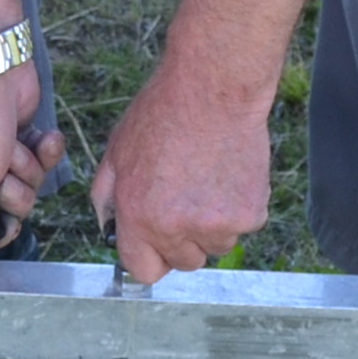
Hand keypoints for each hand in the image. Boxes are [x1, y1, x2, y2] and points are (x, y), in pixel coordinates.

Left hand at [88, 54, 274, 282]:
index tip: (157, 242)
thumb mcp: (117, 152)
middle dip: (184, 240)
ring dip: (214, 224)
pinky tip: (229, 172)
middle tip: (187, 198)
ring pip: (217, 244)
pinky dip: (240, 205)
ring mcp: (216, 224)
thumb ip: (107, 196)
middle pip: (185, 261)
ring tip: (208, 178)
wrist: (214, 89)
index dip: (151, 256)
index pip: (144, 270)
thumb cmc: (163, 113)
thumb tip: (108, 225)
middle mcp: (175, 227)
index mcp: (138, 216)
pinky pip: (244, 224)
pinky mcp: (250, 214)